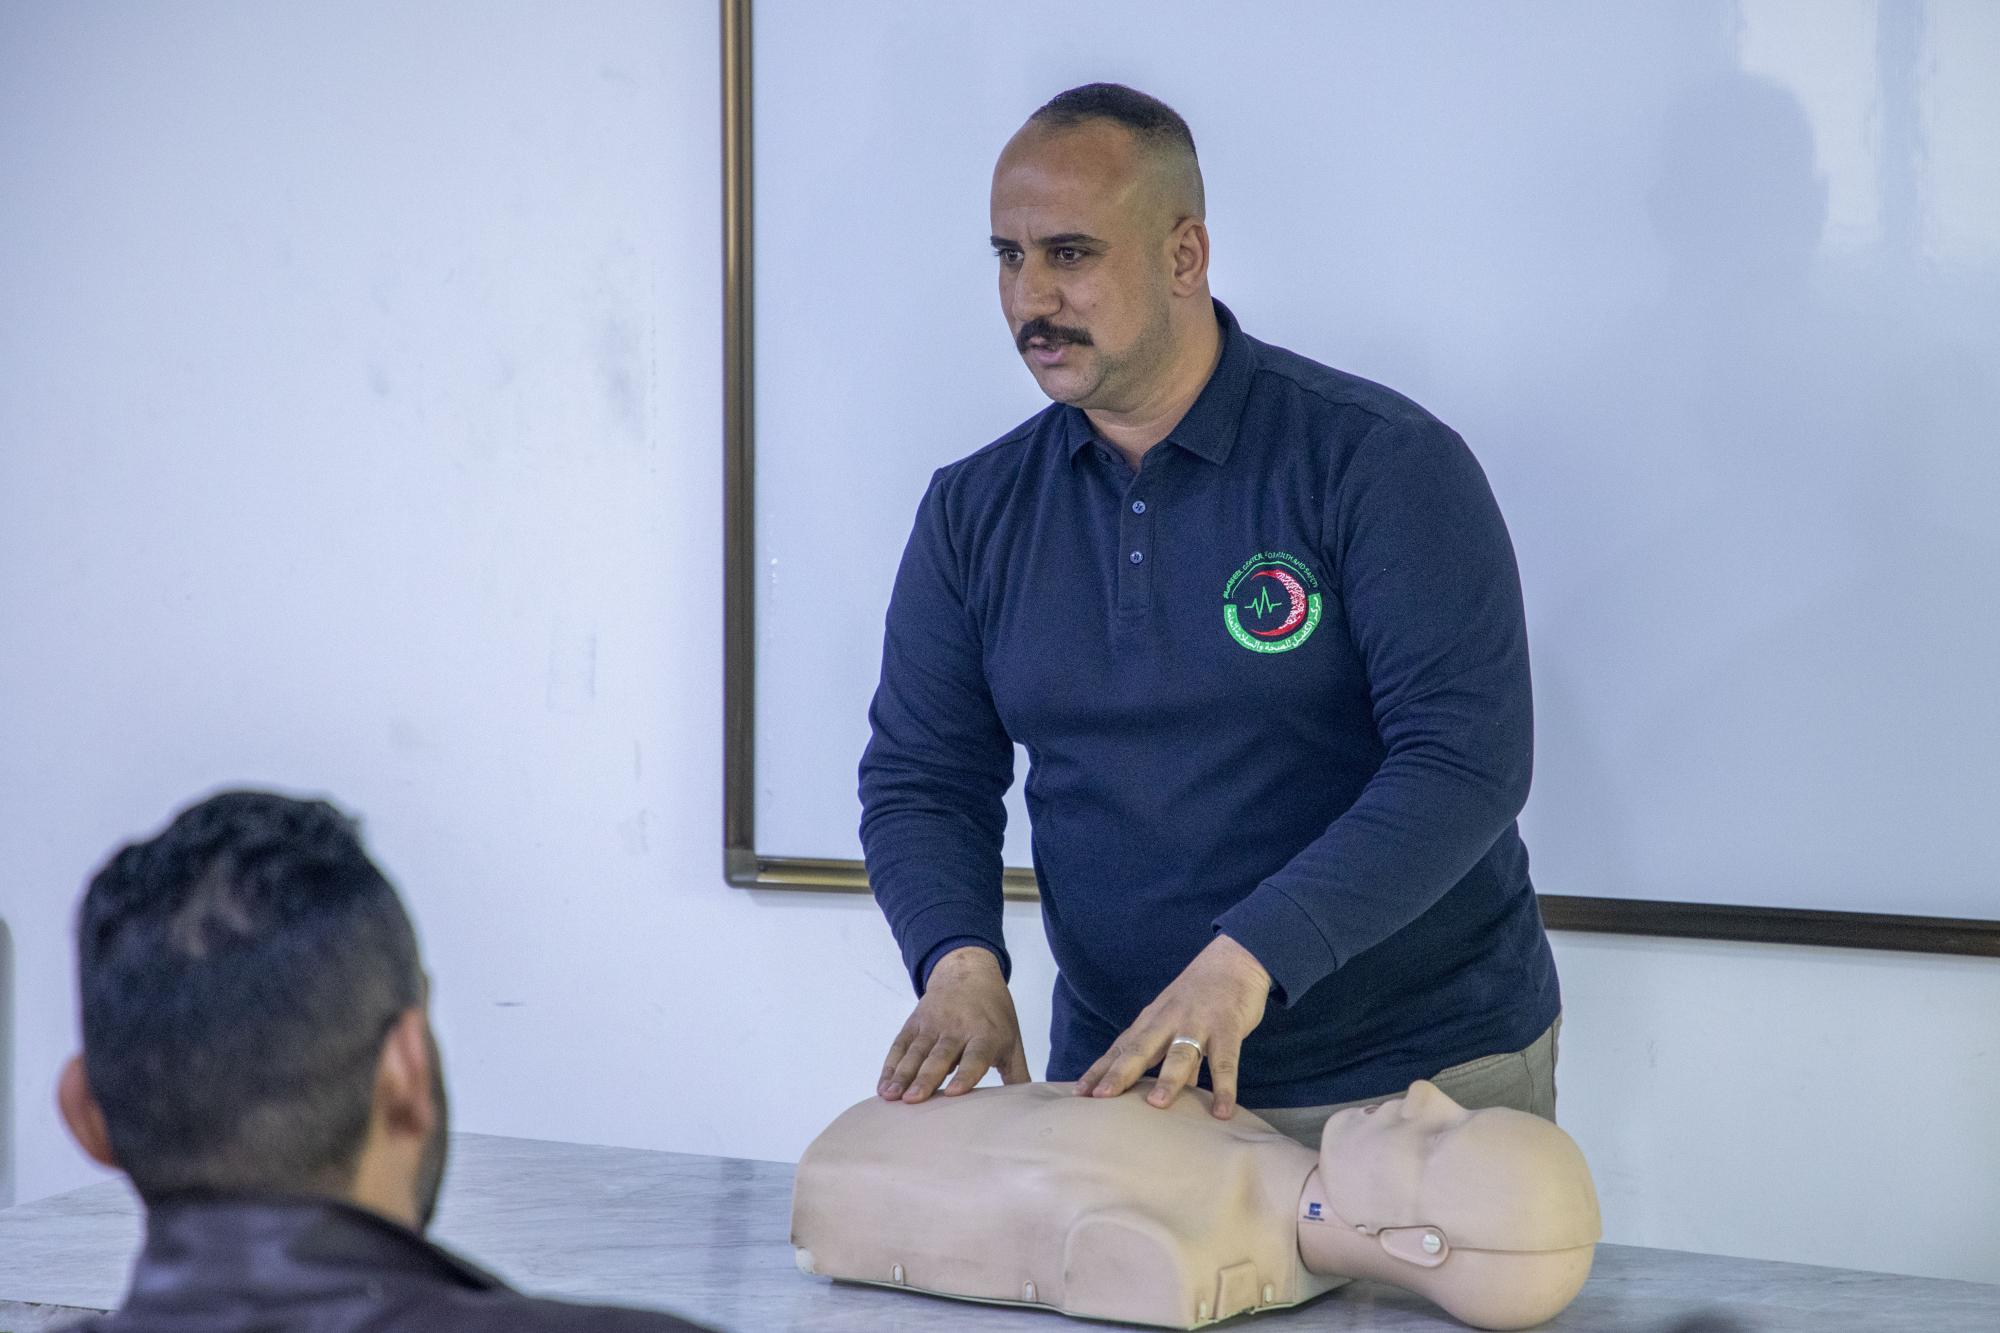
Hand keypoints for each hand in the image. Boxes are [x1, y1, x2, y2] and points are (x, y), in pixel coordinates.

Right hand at [878, 946, 1029, 1102]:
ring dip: (902, 1075)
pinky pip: (900, 1045)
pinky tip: (883, 1086)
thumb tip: (1028, 1106)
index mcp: (985, 1034)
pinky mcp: (915, 1022)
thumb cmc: (994, 1014)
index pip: (975, 1057)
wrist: (969, 973)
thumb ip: (1017, 1073)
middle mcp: (957, 1028)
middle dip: (925, 1078)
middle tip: (913, 1100)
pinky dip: (890, 1066)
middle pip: (940, 1056)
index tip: (953, 1093)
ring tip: (890, 1096)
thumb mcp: (1011, 1039)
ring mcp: (933, 1024)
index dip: (965, 1075)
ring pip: (915, 1052)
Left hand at [1074, 933, 1269, 1118]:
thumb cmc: (1201, 995)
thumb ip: (1168, 1055)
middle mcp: (1168, 1021)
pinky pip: (1225, 1062)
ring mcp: (1197, 1023)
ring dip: (1168, 1079)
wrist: (1235, 959)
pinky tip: (1222, 1112)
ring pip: (1179, 1054)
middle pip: (1140, 1049)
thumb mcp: (1176, 1021)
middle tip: (1101, 1098)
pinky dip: (1224, 1087)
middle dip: (1120, 1074)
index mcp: (1152, 1021)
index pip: (1120, 1048)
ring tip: (1156, 1105)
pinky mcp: (1227, 1027)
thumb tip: (1163, 1093)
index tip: (1078, 1093)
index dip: (1099, 1070)